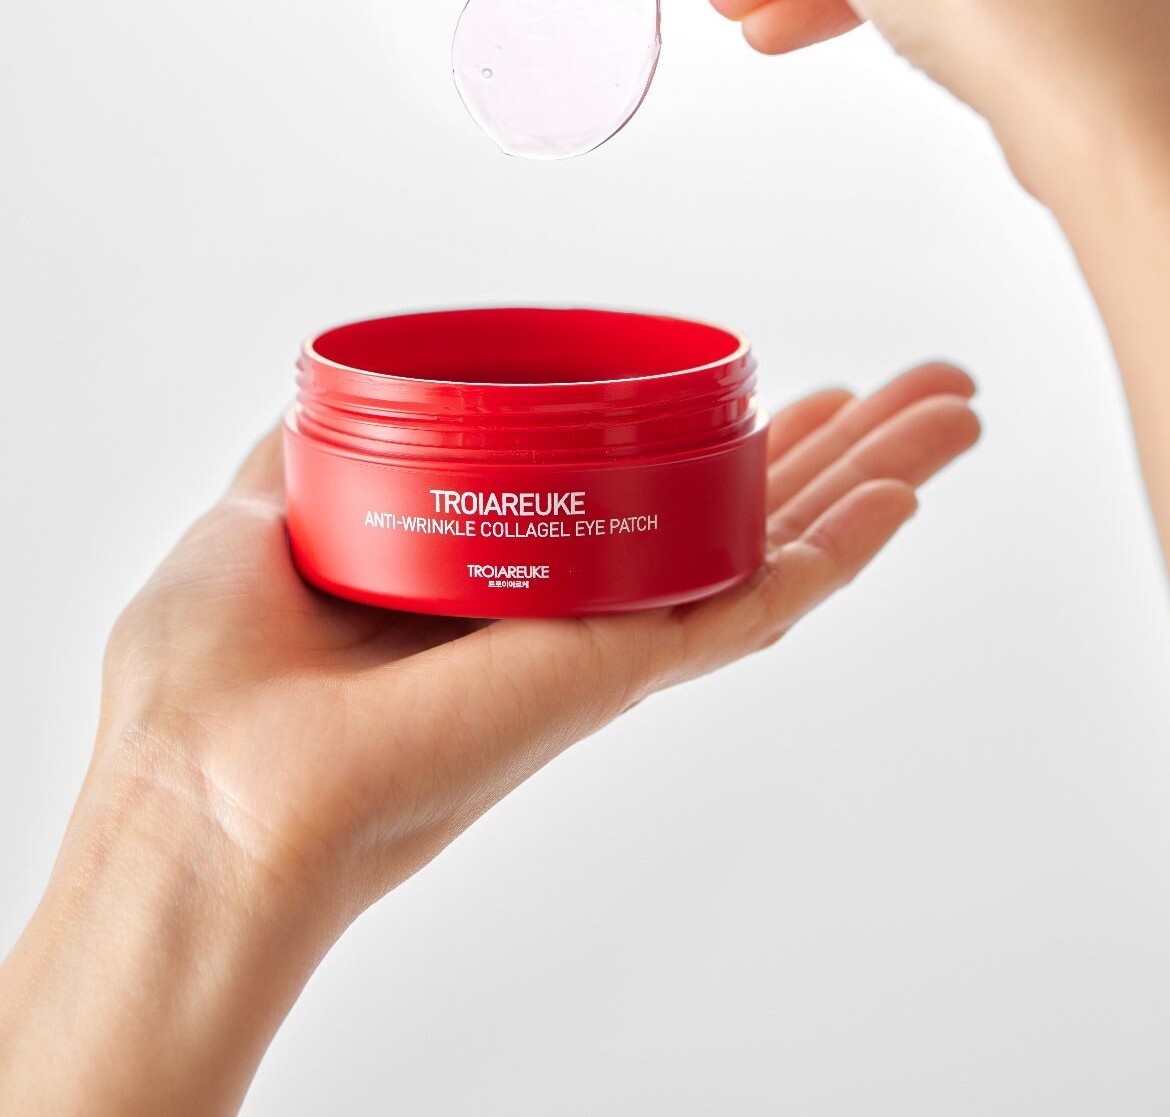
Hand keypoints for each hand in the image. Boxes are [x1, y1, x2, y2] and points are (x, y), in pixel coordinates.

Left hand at [0, 366, 977, 1115]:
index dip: (720, 437)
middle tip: (923, 391)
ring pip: (773, 548)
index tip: (774, 385)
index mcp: (510, 571)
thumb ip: (309, 448)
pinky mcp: (619, 668)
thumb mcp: (254, 515)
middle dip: (839, 446)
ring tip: (952, 418)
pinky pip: (754, 603)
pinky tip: (903, 499)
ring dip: (871, 478)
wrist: (210, 796)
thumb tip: (328, 392)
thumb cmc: (204, 687)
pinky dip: (838, 550)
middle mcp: (579, 607)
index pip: (646, 494)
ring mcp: (611, 639)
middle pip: (740, 512)